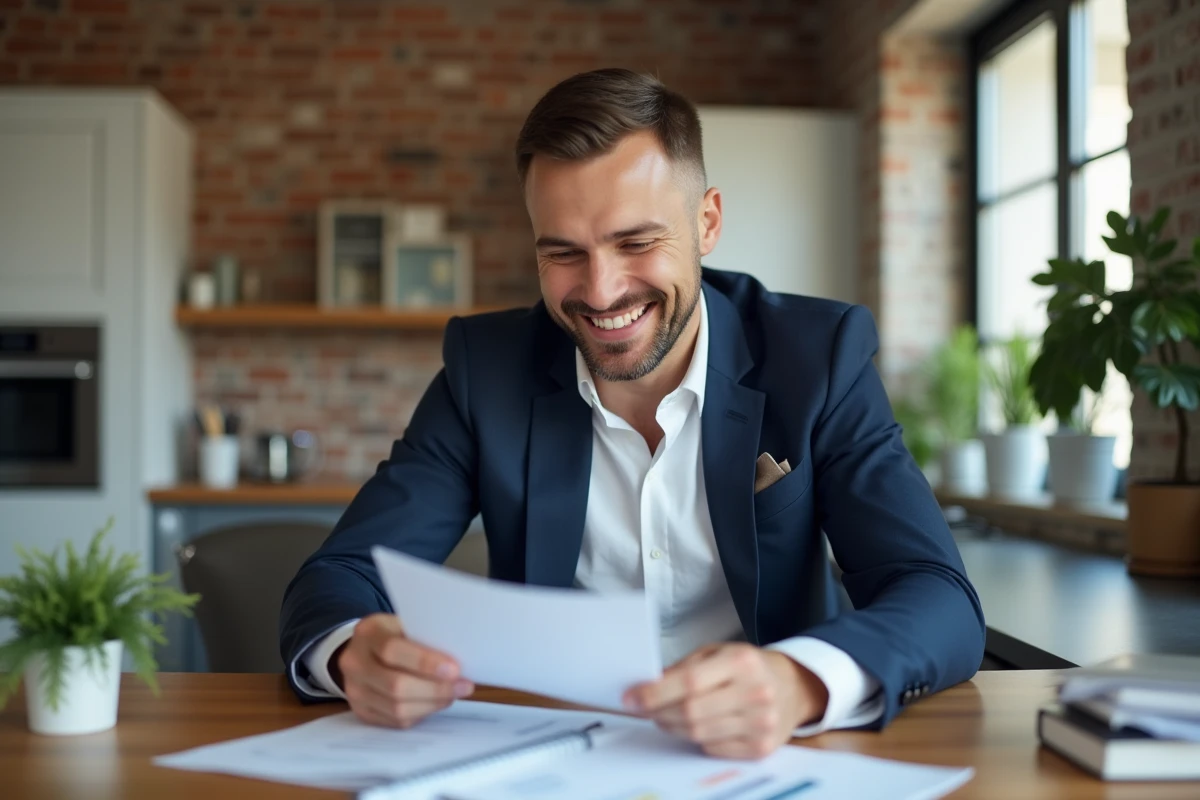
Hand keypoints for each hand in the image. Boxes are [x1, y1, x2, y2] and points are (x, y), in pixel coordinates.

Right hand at [335, 613, 474, 727]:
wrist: (363, 649)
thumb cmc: (395, 634)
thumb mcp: (406, 624)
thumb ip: (425, 637)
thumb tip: (460, 659)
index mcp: (367, 633)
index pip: (392, 650)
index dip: (425, 662)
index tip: (455, 669)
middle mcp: (354, 662)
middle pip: (395, 685)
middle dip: (435, 689)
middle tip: (464, 686)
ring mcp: (354, 690)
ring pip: (396, 707)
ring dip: (432, 704)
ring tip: (453, 695)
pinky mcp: (361, 711)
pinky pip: (394, 720)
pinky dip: (421, 713)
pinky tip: (436, 703)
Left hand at [622, 643, 828, 758]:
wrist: (792, 686)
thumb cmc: (748, 666)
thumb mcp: (718, 652)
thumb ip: (684, 668)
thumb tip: (648, 686)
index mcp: (742, 662)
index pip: (689, 682)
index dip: (655, 693)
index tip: (632, 698)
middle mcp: (756, 692)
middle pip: (692, 712)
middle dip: (659, 712)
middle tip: (643, 709)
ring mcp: (761, 723)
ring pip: (699, 733)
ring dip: (672, 726)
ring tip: (664, 716)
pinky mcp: (761, 747)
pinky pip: (713, 748)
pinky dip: (696, 738)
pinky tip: (693, 726)